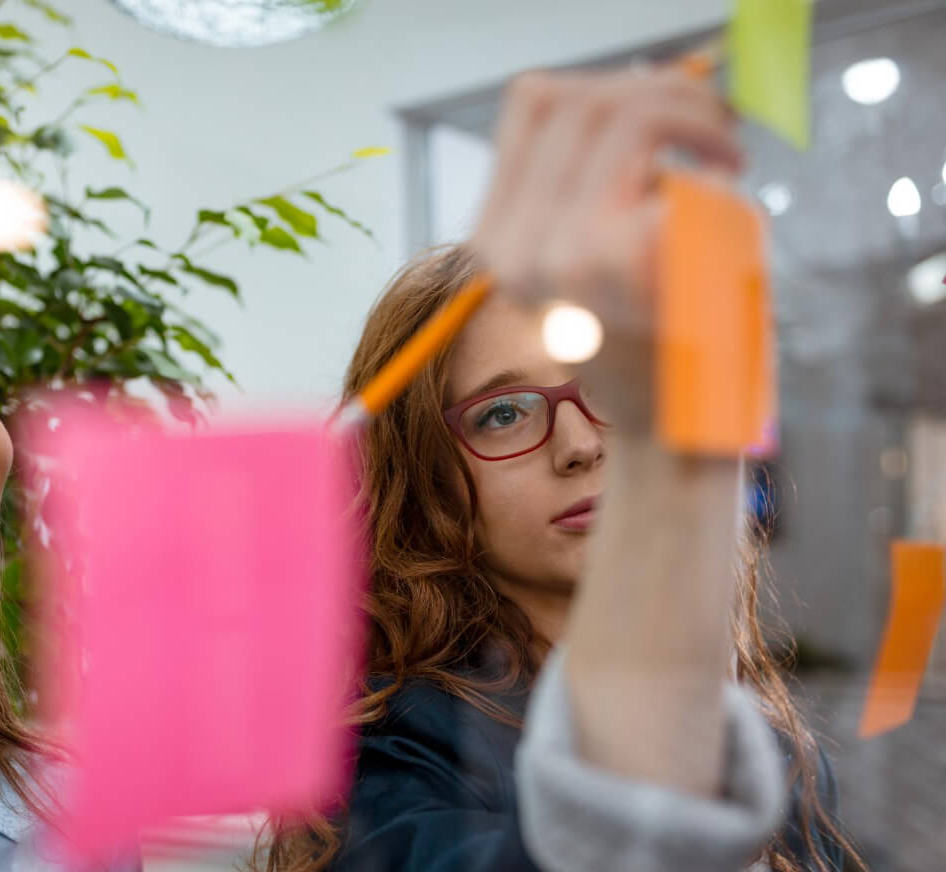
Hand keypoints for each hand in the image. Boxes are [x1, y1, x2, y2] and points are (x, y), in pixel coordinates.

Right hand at [468, 67, 743, 429]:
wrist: (674, 431)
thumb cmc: (653, 339)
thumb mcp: (589, 255)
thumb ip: (583, 182)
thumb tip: (624, 86)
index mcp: (499, 242)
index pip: (532, 101)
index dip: (605, 81)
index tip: (660, 117)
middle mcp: (516, 248)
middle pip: (583, 97)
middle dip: (664, 89)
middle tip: (717, 129)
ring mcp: (563, 255)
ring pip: (623, 113)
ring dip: (693, 116)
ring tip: (727, 155)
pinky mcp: (621, 261)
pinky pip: (670, 167)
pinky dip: (713, 173)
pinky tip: (730, 203)